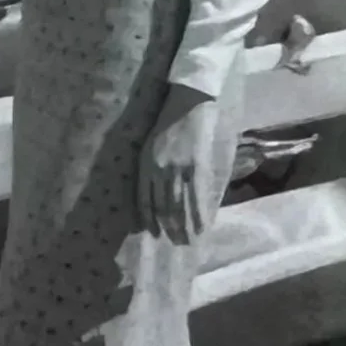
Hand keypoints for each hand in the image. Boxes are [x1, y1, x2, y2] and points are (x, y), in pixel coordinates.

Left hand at [140, 84, 217, 245]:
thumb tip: (154, 191)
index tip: (154, 234)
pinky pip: (196, 196)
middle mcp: (159, 170)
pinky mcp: (196, 166)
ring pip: (178, 206)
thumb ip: (150, 167)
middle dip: (168, 228)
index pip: (144, 200)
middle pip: (162, 207)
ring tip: (188, 241)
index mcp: (146, 164)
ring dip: (183, 227)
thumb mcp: (151, 144)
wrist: (188, 102)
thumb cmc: (169, 121)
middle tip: (175, 243)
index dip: (149, 219)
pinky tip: (202, 226)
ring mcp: (178, 169)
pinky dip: (198, 214)